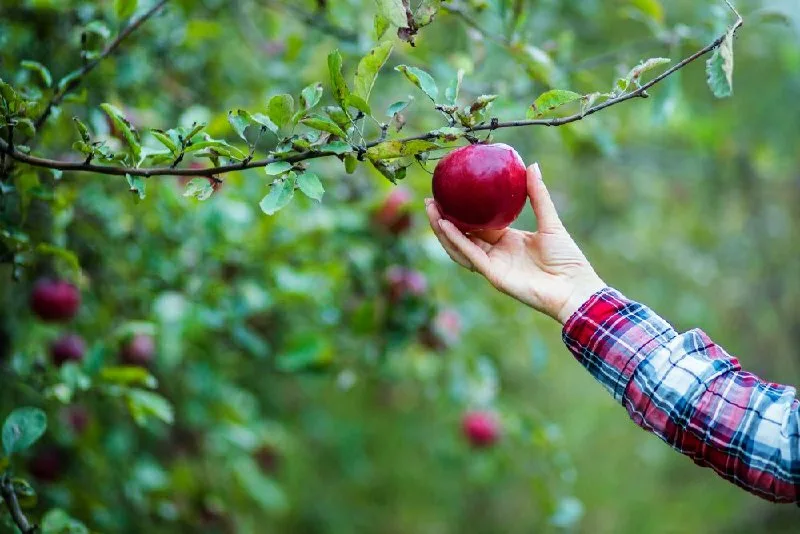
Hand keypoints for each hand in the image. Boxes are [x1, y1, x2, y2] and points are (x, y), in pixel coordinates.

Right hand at [425, 162, 605, 323]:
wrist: (574, 287)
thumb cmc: (567, 259)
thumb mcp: (550, 221)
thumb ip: (538, 195)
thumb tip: (531, 165)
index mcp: (507, 241)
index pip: (478, 224)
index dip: (463, 211)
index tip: (450, 194)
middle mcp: (496, 253)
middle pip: (463, 235)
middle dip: (444, 220)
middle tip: (431, 200)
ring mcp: (493, 265)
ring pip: (460, 247)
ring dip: (443, 230)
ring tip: (431, 210)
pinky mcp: (493, 275)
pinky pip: (471, 255)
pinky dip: (457, 241)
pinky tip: (445, 226)